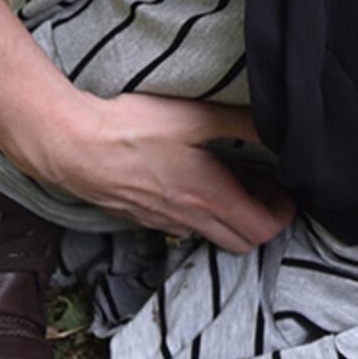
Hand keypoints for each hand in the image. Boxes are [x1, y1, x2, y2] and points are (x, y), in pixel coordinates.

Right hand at [0, 86, 286, 253]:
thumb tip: (277, 127)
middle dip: (262, 219)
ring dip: (231, 217)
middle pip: (242, 242)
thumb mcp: (196, 116)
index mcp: (211, 199)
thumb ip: (240, 123)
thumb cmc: (134, 130)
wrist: (74, 148)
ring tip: (231, 179)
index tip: (284, 186)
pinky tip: (193, 181)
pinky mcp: (142, 218)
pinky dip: (202, 214)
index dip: (283, 213)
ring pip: (212, 236)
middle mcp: (190, 220)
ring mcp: (164, 223)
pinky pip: (184, 228)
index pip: (264, 231)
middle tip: (264, 184)